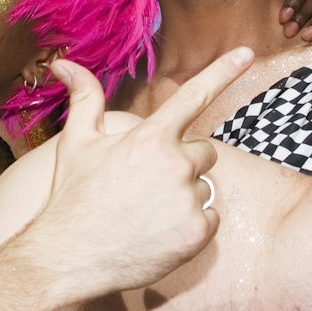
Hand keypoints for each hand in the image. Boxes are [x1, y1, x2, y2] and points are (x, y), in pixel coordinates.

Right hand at [23, 47, 252, 302]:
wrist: (69, 258)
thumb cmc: (72, 198)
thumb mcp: (76, 143)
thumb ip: (84, 98)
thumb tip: (64, 62)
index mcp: (150, 137)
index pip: (194, 96)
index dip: (223, 71)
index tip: (247, 52)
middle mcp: (176, 164)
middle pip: (204, 152)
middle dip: (184, 163)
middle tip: (148, 185)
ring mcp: (188, 199)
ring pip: (204, 187)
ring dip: (184, 195)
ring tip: (147, 212)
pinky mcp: (197, 233)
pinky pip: (209, 219)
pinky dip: (190, 225)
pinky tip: (159, 232)